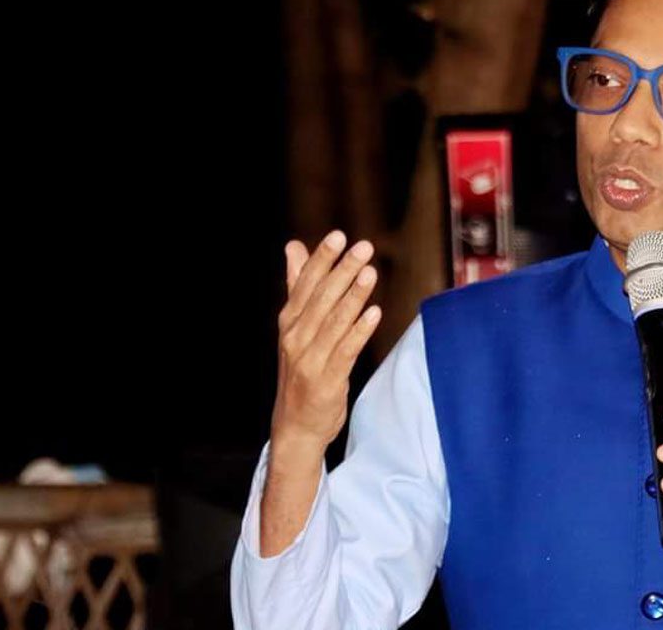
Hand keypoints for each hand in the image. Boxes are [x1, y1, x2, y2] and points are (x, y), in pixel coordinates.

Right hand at [270, 230, 381, 453]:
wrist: (295, 425)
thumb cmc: (300, 369)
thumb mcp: (295, 326)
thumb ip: (297, 285)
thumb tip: (293, 246)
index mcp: (289, 321)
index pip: (305, 283)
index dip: (322, 259)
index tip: (338, 236)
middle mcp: (296, 337)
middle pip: (321, 298)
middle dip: (342, 271)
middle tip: (363, 248)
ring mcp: (309, 359)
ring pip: (334, 321)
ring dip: (354, 296)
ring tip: (370, 272)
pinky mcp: (326, 379)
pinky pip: (345, 350)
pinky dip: (359, 331)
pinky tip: (374, 313)